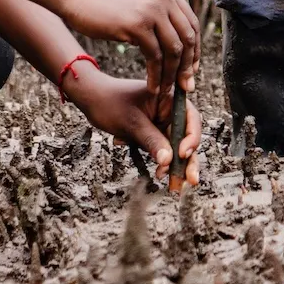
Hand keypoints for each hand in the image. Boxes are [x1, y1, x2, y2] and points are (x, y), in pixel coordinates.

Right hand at [56, 0, 197, 118]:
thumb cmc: (103, 2)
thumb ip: (157, 12)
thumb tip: (175, 38)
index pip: (192, 23)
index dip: (194, 50)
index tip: (190, 69)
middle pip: (187, 38)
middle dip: (187, 66)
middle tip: (185, 86)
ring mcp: (151, 10)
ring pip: (173, 50)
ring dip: (171, 75)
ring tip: (166, 92)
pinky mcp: (137, 25)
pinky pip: (155, 57)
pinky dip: (156, 76)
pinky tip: (152, 88)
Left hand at [64, 67, 200, 187]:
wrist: (91, 99)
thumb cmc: (110, 103)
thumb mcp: (132, 122)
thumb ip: (151, 140)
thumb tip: (168, 160)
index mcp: (169, 98)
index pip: (190, 118)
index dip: (191, 137)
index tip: (182, 154)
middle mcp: (169, 111)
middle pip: (186, 136)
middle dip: (189, 159)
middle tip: (191, 180)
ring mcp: (162, 123)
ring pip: (176, 147)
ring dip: (177, 166)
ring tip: (177, 185)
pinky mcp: (154, 134)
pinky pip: (163, 150)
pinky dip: (163, 163)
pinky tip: (160, 174)